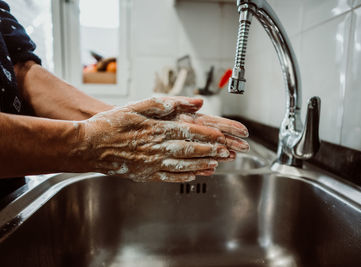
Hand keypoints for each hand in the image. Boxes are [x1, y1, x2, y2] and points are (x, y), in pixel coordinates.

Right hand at [76, 97, 244, 182]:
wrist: (88, 146)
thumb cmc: (110, 125)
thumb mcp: (136, 106)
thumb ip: (165, 104)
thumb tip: (193, 102)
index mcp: (156, 130)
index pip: (189, 132)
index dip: (208, 134)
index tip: (222, 135)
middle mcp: (157, 148)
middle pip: (191, 149)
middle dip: (211, 150)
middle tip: (227, 151)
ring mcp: (152, 164)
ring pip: (183, 165)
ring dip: (202, 164)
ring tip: (216, 164)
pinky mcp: (145, 175)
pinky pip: (170, 177)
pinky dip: (185, 176)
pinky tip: (194, 175)